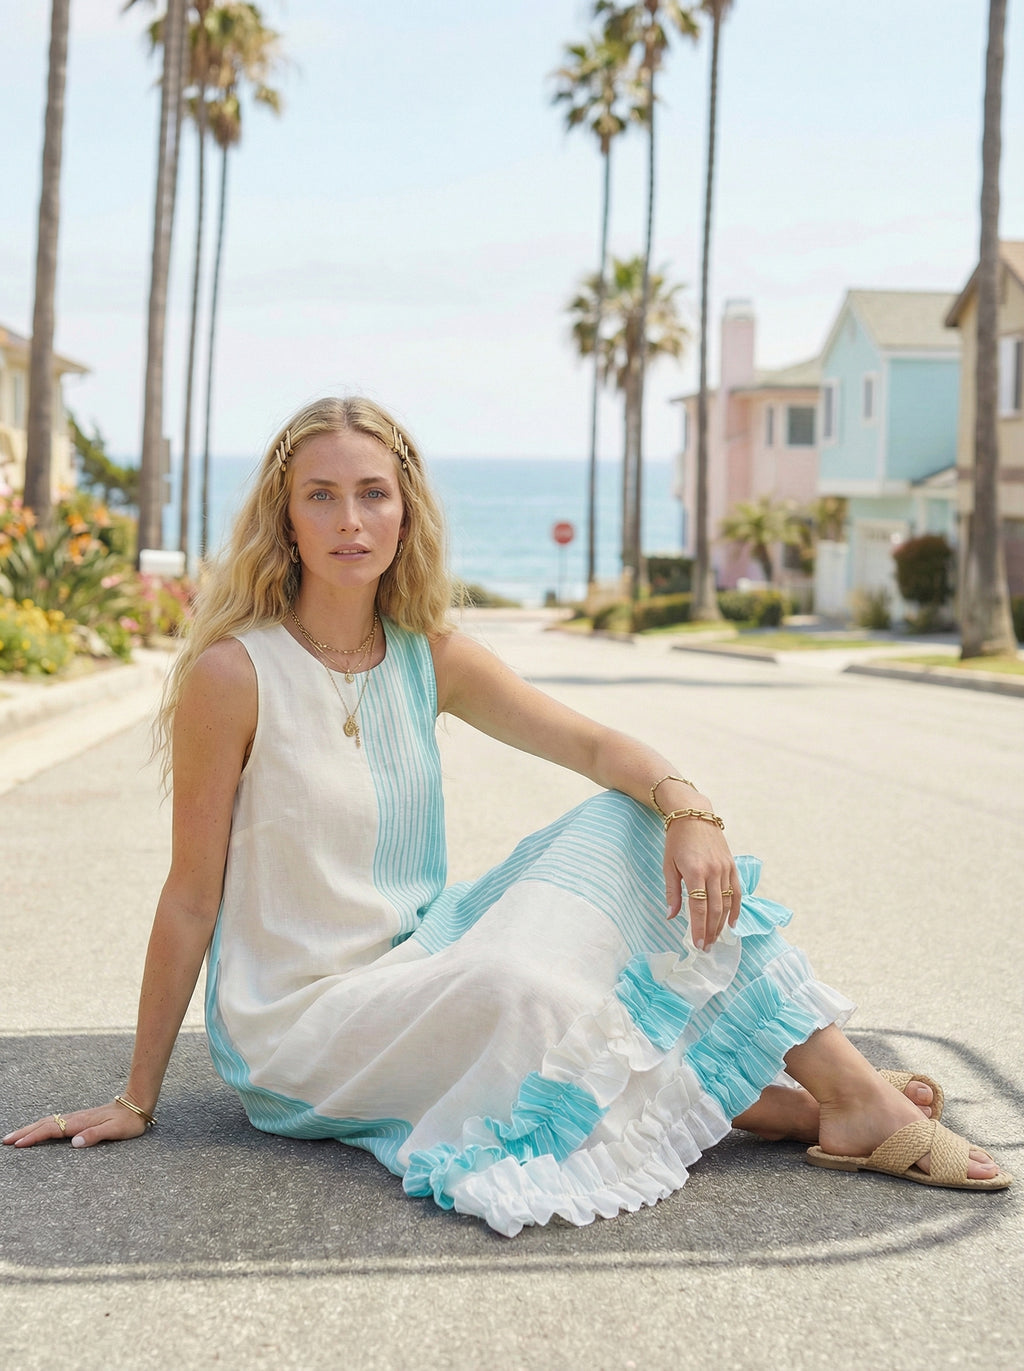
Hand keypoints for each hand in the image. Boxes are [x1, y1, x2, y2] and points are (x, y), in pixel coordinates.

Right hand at [3, 1101, 149, 1148]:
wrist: (137, 1104)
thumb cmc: (129, 1121)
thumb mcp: (116, 1130)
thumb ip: (95, 1135)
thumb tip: (74, 1143)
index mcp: (81, 1122)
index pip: (53, 1130)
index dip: (35, 1137)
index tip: (19, 1144)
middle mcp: (76, 1118)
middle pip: (46, 1124)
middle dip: (25, 1132)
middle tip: (6, 1140)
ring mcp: (77, 1117)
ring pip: (49, 1122)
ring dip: (31, 1128)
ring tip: (15, 1136)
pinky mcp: (80, 1118)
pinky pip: (56, 1122)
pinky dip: (42, 1126)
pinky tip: (38, 1130)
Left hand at [663, 812, 740, 951]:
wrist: (694, 815)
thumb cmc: (677, 841)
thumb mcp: (668, 865)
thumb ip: (672, 892)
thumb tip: (671, 916)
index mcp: (695, 872)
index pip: (699, 907)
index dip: (699, 928)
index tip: (697, 944)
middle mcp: (713, 871)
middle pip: (715, 909)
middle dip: (710, 931)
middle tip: (705, 947)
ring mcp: (725, 868)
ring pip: (728, 902)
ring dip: (722, 924)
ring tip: (715, 939)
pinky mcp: (732, 865)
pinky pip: (737, 891)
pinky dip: (736, 908)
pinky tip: (733, 923)